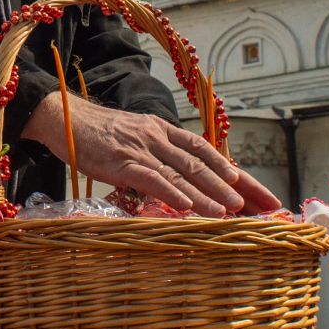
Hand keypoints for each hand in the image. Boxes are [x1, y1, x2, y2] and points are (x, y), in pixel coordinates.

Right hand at [20, 91, 282, 217]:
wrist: (63, 117)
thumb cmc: (97, 135)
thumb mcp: (135, 140)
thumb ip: (158, 158)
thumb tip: (180, 186)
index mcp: (165, 131)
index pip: (209, 153)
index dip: (238, 173)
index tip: (263, 194)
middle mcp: (159, 137)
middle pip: (206, 164)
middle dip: (238, 187)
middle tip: (265, 207)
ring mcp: (141, 148)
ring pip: (183, 172)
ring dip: (210, 192)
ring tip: (235, 210)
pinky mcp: (121, 161)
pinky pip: (152, 178)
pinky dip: (173, 193)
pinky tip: (190, 206)